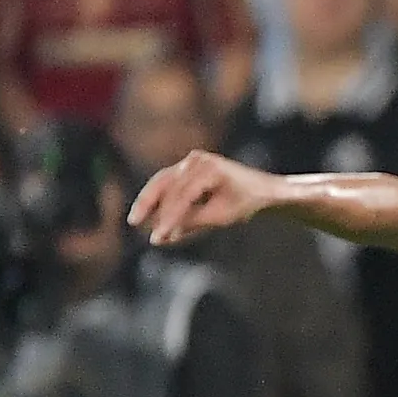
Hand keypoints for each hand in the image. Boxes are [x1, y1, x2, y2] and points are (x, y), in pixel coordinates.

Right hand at [129, 150, 277, 245]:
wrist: (262, 188)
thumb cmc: (245, 202)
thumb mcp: (220, 216)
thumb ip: (191, 223)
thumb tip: (162, 236)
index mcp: (211, 169)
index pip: (183, 195)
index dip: (169, 217)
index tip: (158, 235)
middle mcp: (198, 160)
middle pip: (167, 184)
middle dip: (152, 207)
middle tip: (137, 225)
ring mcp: (192, 160)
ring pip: (163, 181)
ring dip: (149, 200)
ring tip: (135, 219)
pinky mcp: (188, 165)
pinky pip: (169, 181)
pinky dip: (159, 196)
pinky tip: (148, 213)